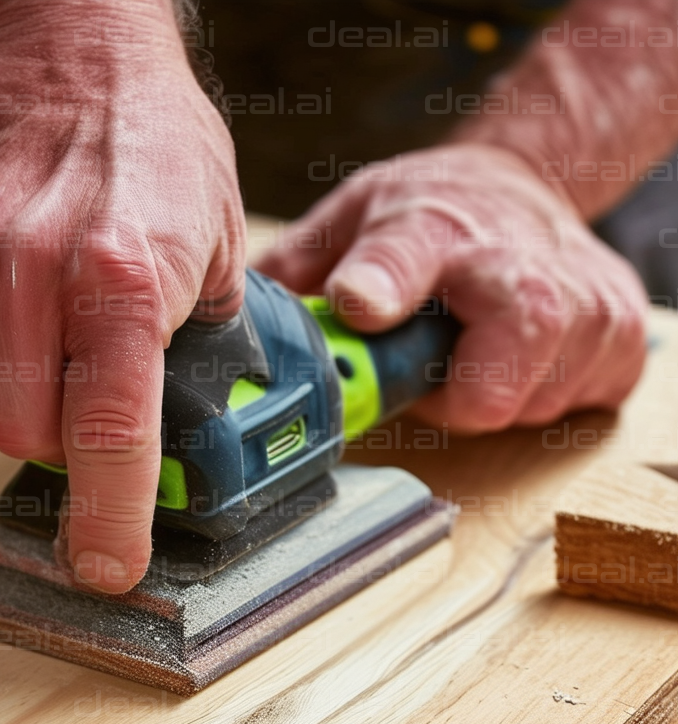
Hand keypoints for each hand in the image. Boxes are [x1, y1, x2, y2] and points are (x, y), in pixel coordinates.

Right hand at [0, 0, 245, 591]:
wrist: (68, 47)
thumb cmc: (154, 140)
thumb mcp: (218, 245)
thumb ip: (203, 344)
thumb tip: (196, 422)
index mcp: (122, 281)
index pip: (110, 436)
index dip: (111, 520)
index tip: (110, 567)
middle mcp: (35, 274)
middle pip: (29, 439)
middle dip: (67, 452)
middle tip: (100, 415)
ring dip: (24, 411)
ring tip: (63, 357)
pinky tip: (21, 332)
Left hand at [259, 144, 646, 433]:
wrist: (531, 187)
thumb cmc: (435, 216)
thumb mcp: (356, 218)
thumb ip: (299, 272)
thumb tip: (226, 324)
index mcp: (429, 227)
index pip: (404, 259)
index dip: (382, 285)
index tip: (361, 303)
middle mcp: (512, 265)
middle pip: (487, 387)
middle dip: (453, 396)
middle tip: (442, 357)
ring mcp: (581, 305)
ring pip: (521, 411)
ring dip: (490, 394)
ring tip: (482, 342)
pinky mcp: (621, 342)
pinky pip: (565, 411)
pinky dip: (537, 394)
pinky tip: (527, 350)